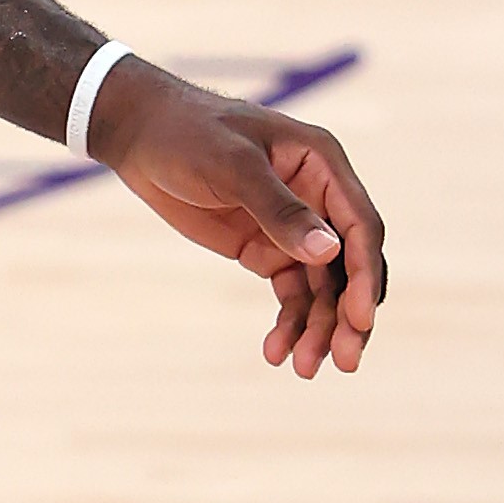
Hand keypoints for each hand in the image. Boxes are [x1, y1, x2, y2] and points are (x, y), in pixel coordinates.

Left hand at [88, 62, 388, 376]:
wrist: (139, 136)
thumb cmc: (187, 134)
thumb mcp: (231, 166)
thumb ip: (278, 209)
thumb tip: (330, 251)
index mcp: (322, 164)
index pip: (360, 227)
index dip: (364, 275)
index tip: (358, 319)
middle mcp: (318, 198)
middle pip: (349, 266)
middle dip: (347, 315)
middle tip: (343, 361)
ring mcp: (293, 227)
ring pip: (321, 288)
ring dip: (318, 328)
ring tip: (304, 368)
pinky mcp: (266, 249)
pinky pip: (291, 293)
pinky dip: (289, 324)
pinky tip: (276, 352)